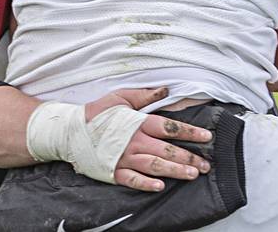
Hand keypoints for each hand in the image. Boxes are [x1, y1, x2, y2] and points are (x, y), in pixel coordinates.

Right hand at [85, 88, 212, 191]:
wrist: (70, 130)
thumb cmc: (97, 112)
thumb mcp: (120, 97)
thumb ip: (144, 95)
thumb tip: (166, 89)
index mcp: (138, 123)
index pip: (169, 128)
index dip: (190, 133)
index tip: (207, 137)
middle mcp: (134, 142)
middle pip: (167, 150)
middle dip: (189, 158)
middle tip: (206, 165)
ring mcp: (123, 158)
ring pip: (154, 166)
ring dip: (175, 171)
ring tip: (192, 175)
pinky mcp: (113, 171)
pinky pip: (132, 180)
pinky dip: (146, 184)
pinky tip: (160, 186)